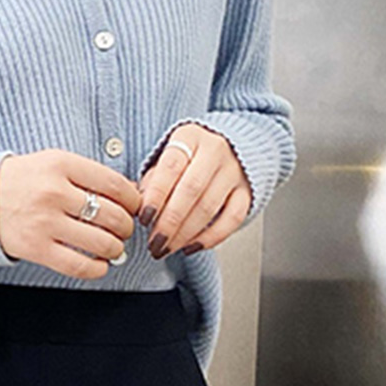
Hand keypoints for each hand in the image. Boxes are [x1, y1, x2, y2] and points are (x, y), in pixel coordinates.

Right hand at [0, 149, 140, 277]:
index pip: (115, 184)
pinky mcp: (36, 248)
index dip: (133, 199)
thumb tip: (129, 194)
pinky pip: (79, 265)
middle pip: (112, 215)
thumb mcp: (52, 162)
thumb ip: (87, 174)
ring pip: (101, 242)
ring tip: (112, 246)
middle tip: (123, 228)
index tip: (134, 206)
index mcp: (60, 164)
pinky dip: (97, 268)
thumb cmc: (20, 181)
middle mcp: (53, 192)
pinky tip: (99, 264)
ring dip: (115, 248)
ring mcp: (45, 222)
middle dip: (125, 226)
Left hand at [137, 124, 250, 258]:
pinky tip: (191, 247)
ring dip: (185, 234)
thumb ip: (151, 180)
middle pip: (191, 190)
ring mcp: (234, 171)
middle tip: (154, 243)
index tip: (144, 218)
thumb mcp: (165, 157)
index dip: (156, 195)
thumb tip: (138, 209)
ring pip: (209, 207)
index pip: (171, 167)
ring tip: (166, 248)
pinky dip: (211, 237)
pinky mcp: (247, 191)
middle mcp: (215, 151)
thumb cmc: (187, 157)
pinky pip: (232, 219)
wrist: (229, 146)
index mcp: (189, 137)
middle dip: (169, 222)